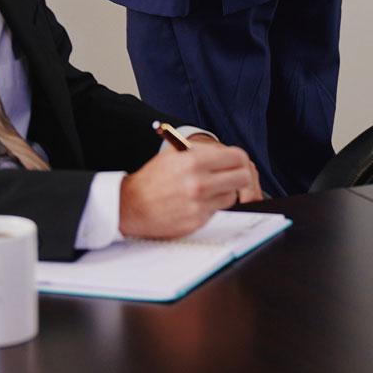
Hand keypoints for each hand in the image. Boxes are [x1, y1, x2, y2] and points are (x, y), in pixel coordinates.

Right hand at [118, 143, 257, 238]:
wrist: (131, 205)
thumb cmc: (153, 178)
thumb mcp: (174, 153)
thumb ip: (202, 150)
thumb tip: (228, 153)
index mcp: (194, 161)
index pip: (236, 157)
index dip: (239, 159)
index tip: (237, 163)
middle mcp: (199, 183)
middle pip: (242, 178)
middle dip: (239, 177)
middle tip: (231, 177)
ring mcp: (199, 205)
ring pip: (231, 196)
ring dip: (225, 192)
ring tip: (209, 189)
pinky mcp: (197, 222)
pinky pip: (216, 211)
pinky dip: (211, 206)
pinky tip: (196, 202)